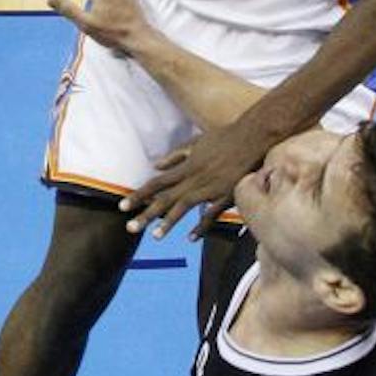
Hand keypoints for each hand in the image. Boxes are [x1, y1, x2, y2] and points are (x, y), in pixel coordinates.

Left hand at [124, 116, 273, 240]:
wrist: (253, 137)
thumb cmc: (225, 137)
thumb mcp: (196, 143)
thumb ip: (175, 156)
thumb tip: (156, 166)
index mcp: (186, 166)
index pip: (157, 182)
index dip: (139, 195)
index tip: (123, 206)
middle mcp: (194, 178)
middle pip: (165, 197)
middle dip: (146, 213)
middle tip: (130, 228)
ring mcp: (210, 187)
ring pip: (184, 206)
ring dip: (168, 221)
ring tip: (154, 236)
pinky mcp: (226, 194)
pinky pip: (211, 213)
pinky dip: (201, 226)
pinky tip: (191, 238)